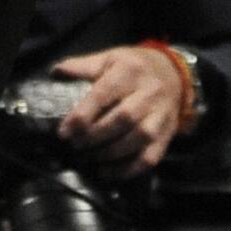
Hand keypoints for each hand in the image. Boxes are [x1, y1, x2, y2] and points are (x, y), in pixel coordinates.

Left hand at [53, 47, 185, 177]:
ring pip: (137, 139)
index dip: (83, 114)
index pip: (104, 93)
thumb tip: (55, 72)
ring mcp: (160, 116)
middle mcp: (149, 93)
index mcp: (130, 71)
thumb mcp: (110, 58)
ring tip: (88, 157)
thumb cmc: (135, 67)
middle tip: (75, 145)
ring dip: (109, 153)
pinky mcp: (166, 136)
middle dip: (95, 136)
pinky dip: (127, 170)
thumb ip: (83, 66)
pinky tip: (107, 172)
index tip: (64, 131)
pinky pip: (149, 158)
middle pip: (123, 118)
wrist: (175, 74)